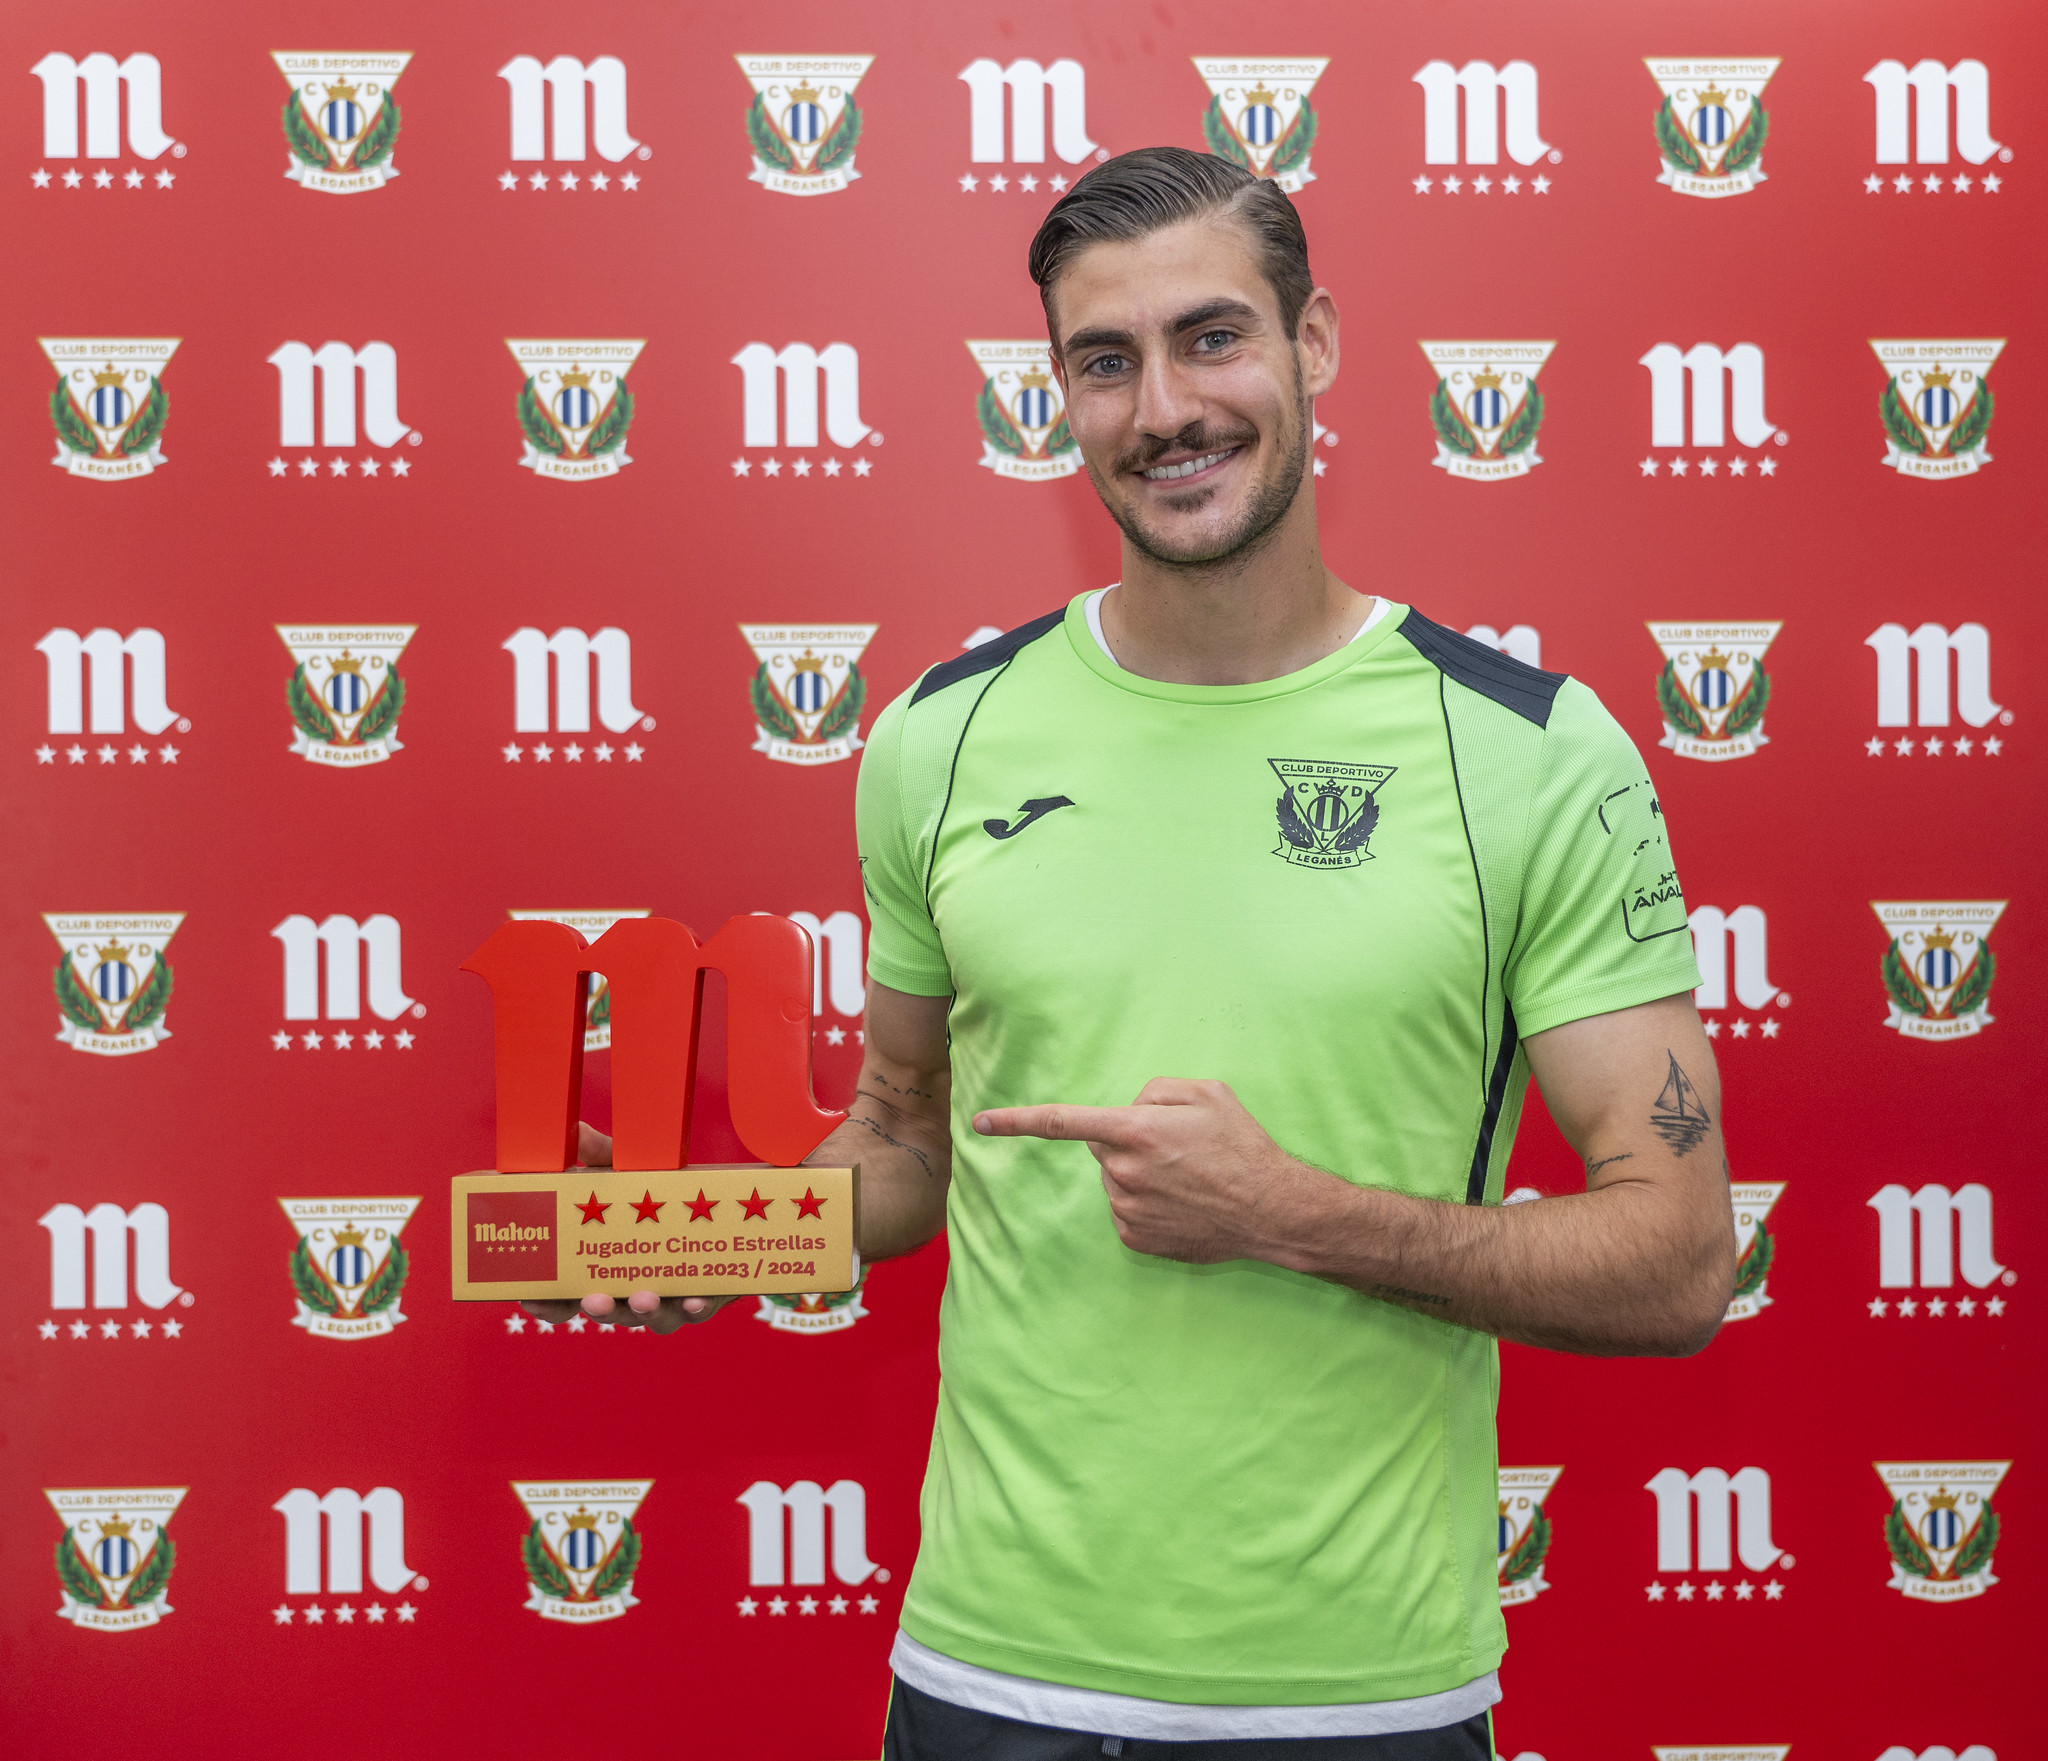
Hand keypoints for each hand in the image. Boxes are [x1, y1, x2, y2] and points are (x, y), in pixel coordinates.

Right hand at [518, 1121, 738, 1333]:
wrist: (718, 1209)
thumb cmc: (656, 1197)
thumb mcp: (628, 1174)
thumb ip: (601, 1157)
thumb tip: (577, 1129)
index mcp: (602, 1269)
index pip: (566, 1298)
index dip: (548, 1305)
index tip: (532, 1301)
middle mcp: (629, 1290)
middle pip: (608, 1311)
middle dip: (601, 1308)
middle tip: (594, 1299)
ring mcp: (666, 1299)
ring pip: (651, 1317)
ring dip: (645, 1310)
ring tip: (643, 1298)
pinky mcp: (701, 1297)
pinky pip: (697, 1309)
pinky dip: (694, 1306)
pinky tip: (693, 1299)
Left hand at [974, 1079, 1339, 1267]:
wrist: (1271, 1210)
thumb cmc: (1242, 1146)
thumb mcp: (1207, 1093)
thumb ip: (1156, 1089)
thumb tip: (1129, 1107)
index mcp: (1135, 1130)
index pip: (1062, 1122)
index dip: (1017, 1121)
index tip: (981, 1123)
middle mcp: (1123, 1171)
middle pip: (1102, 1146)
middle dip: (1127, 1141)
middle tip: (1176, 1148)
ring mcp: (1127, 1208)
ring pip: (1115, 1179)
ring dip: (1139, 1173)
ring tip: (1188, 1178)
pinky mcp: (1135, 1238)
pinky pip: (1126, 1210)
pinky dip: (1147, 1203)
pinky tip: (1183, 1203)